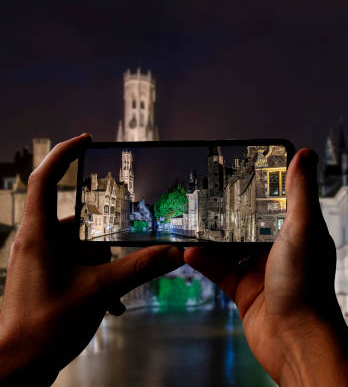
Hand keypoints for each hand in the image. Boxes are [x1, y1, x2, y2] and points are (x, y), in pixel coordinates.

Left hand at [0, 134, 183, 384]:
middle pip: (76, 221)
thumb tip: (174, 252)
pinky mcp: (45, 281)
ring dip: (104, 267)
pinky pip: (77, 268)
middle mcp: (36, 244)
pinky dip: (96, 281)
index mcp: (39, 236)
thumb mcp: (100, 291)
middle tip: (126, 245)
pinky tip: (111, 305)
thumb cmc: (44, 327)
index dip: (63, 155)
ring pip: (80, 249)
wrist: (17, 368)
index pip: (45, 180)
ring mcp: (39, 264)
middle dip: (105, 239)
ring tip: (118, 291)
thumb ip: (140, 268)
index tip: (86, 140)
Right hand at [184, 149, 347, 386]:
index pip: (280, 201)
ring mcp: (261, 271)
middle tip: (208, 193)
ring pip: (231, 247)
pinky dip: (204, 261)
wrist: (295, 339)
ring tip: (193, 220)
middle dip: (230, 210)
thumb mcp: (303, 229)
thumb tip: (305, 155)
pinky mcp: (244, 290)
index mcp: (300, 233)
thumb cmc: (307, 287)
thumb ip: (300, 192)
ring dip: (212, 236)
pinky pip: (219, 271)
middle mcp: (281, 250)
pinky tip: (190, 252)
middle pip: (251, 223)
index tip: (244, 168)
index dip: (264, 185)